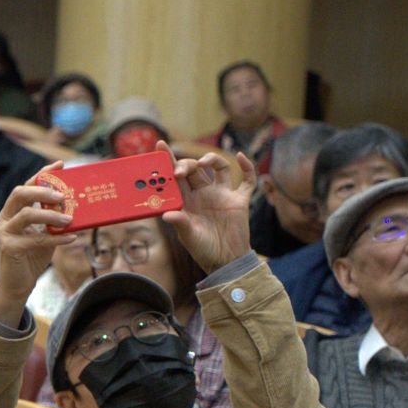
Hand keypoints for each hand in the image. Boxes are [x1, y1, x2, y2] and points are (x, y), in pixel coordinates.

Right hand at [0, 172, 72, 325]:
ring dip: (51, 215)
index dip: (41, 174)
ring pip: (27, 214)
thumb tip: (75, 207)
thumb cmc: (30, 258)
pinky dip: (56, 238)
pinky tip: (71, 238)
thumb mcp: (44, 234)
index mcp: (11, 212)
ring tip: (69, 219)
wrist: (16, 286)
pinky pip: (36, 238)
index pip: (25, 187)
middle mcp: (4, 219)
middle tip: (62, 195)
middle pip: (19, 194)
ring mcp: (4, 233)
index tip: (60, 165)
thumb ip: (52, 221)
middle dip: (42, 190)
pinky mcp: (9, 248)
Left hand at [163, 150, 255, 272]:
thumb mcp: (189, 237)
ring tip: (204, 163)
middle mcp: (204, 194)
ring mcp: (222, 195)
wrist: (226, 261)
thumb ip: (180, 224)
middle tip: (179, 171)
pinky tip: (241, 156)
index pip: (175, 176)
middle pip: (195, 169)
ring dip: (212, 160)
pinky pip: (246, 181)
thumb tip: (167, 215)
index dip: (168, 160)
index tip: (160, 145)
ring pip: (219, 168)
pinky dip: (247, 167)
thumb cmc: (203, 250)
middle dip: (186, 165)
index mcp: (187, 201)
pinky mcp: (239, 200)